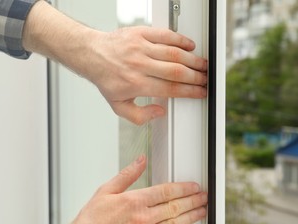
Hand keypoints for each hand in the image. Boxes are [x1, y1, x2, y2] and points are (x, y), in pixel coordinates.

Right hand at [15, 155, 206, 223]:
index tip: (193, 187)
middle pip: (175, 208)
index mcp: (133, 202)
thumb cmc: (90, 223)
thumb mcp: (105, 192)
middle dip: (193, 201)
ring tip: (201, 211)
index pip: (166, 192)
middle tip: (203, 197)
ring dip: (191, 217)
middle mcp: (141, 219)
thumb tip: (140, 160)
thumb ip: (126, 175)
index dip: (184, 188)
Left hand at [87, 27, 207, 124]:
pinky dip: (180, 40)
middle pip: (176, 71)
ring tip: (203, 65)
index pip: (170, 89)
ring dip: (192, 60)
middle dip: (196, 77)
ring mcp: (140, 48)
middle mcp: (139, 65)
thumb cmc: (106, 79)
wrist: (92, 55)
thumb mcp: (119, 106)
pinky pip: (165, 35)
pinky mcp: (140, 33)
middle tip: (205, 79)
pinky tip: (190, 46)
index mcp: (135, 84)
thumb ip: (139, 116)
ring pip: (174, 53)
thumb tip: (159, 112)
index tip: (200, 92)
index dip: (189, 92)